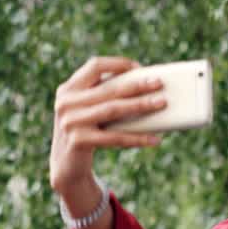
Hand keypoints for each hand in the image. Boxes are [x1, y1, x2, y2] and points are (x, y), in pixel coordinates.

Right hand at [50, 56, 164, 199]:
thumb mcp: (88, 109)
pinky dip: (137, 138)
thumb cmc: (86, 131)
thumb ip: (105, 96)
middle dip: (136, 85)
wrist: (66, 164)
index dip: (118, 64)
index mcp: (68, 88)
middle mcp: (66, 102)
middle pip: (108, 89)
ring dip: (140, 105)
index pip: (94, 66)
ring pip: (112, 109)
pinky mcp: (79, 141)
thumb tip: (147, 86)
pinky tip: (155, 139)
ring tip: (161, 103)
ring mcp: (71, 122)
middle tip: (159, 83)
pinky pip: (115, 137)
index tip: (139, 68)